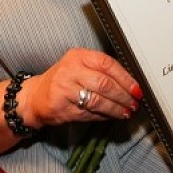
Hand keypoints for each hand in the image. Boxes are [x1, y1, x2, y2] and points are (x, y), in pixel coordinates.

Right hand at [22, 48, 141, 127]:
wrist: (35, 96)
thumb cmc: (62, 80)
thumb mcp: (79, 66)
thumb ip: (100, 70)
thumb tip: (129, 83)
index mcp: (78, 56)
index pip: (107, 64)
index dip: (125, 77)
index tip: (136, 88)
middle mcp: (71, 70)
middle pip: (104, 83)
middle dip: (123, 95)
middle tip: (134, 102)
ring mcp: (66, 89)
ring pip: (98, 100)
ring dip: (116, 108)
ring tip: (127, 111)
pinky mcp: (63, 107)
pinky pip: (90, 112)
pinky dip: (105, 116)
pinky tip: (113, 116)